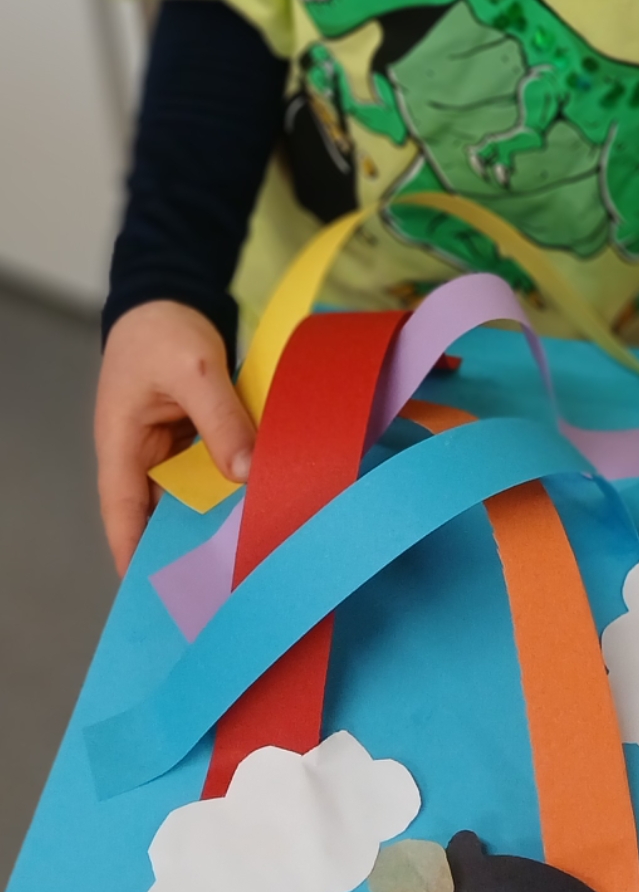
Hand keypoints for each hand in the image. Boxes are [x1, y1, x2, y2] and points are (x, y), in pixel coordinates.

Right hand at [95, 301, 254, 575]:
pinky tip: (264, 505)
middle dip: (188, 548)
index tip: (161, 600)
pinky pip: (213, 469)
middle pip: (161, 515)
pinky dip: (233, 485)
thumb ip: (221, 420)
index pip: (124, 517)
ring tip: (253, 556)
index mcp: (122, 447)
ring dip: (216, 517)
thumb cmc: (164, 330)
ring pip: (192, 495)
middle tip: (227, 587)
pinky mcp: (195, 435)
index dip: (137, 560)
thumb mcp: (195, 371)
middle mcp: (142, 456)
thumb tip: (249, 472)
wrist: (171, 290)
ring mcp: (169, 447)